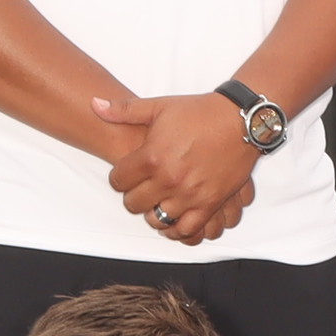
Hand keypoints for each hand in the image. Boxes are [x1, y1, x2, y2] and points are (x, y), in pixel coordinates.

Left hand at [91, 93, 268, 240]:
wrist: (241, 120)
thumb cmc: (200, 112)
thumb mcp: (159, 106)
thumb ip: (124, 110)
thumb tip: (94, 105)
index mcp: (152, 156)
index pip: (118, 181)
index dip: (119, 178)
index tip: (126, 174)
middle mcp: (169, 179)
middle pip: (134, 204)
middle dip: (133, 196)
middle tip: (141, 188)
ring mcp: (190, 194)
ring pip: (158, 220)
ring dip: (154, 214)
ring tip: (158, 203)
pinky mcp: (211, 204)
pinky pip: (188, 230)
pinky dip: (179, 230)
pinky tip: (176, 220)